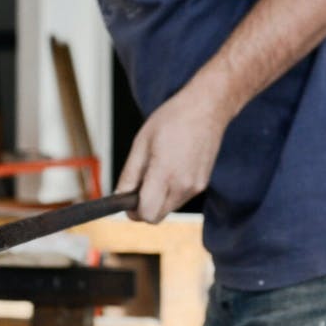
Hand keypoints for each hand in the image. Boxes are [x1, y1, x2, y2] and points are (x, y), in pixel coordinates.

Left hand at [117, 85, 229, 223]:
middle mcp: (183, 185)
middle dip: (144, 207)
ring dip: (158, 199)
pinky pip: (180, 198)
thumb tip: (120, 195)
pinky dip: (171, 191)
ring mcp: (195, 187)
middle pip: (157, 216)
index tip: (127, 201)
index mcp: (165, 173)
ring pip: (168, 209)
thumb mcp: (141, 143)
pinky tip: (171, 169)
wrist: (206, 109)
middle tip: (138, 187)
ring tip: (157, 171)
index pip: (146, 214)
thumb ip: (129, 174)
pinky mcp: (202, 184)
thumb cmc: (173, 119)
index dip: (133, 211)